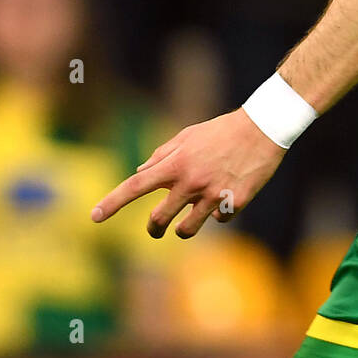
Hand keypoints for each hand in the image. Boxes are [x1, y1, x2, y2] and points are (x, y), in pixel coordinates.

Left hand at [91, 109, 285, 238]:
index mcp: (176, 163)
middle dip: (153, 229)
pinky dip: (219, 214)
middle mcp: (190, 182)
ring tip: (186, 223)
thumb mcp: (188, 136)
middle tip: (156, 229)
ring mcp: (213, 195)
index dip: (112, 202)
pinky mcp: (235, 203)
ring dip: (183, 229)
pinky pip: (219, 220)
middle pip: (159, 219)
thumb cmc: (221, 130)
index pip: (135, 186)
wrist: (263, 128)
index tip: (94, 216)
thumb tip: (139, 172)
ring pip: (186, 229)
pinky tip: (226, 199)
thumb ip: (162, 155)